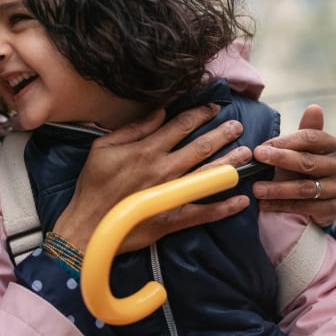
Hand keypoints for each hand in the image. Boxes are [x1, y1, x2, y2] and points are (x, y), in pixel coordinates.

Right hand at [54, 105, 251, 251]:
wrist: (88, 226)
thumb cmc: (93, 185)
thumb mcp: (102, 148)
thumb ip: (133, 129)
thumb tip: (159, 112)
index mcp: (147, 150)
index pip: (182, 125)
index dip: (201, 114)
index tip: (215, 108)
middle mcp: (164, 169)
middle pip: (202, 147)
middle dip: (223, 134)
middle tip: (238, 126)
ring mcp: (172, 194)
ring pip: (209, 175)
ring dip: (230, 163)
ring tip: (247, 153)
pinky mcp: (173, 218)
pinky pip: (205, 212)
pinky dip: (225, 207)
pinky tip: (241, 200)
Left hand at [252, 105, 335, 226]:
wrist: (318, 197)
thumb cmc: (308, 164)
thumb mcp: (305, 146)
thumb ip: (307, 129)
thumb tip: (314, 107)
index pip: (311, 138)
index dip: (284, 142)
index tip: (261, 147)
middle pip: (308, 162)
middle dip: (279, 160)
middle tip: (256, 159)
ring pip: (305, 188)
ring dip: (277, 188)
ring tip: (256, 188)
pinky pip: (306, 207)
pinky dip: (282, 205)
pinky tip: (264, 203)